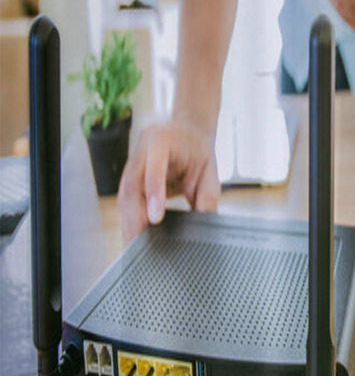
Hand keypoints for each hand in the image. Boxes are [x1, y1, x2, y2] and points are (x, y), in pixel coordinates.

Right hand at [117, 119, 219, 241]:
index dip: (153, 194)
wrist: (186, 131)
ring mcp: (131, 162)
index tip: (155, 218)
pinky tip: (134, 234)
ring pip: (124, 195)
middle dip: (134, 216)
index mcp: (161, 140)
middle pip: (132, 186)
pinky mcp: (129, 175)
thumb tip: (205, 221)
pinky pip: (126, 199)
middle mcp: (140, 150)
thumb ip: (207, 194)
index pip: (154, 169)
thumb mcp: (209, 169)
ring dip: (128, 221)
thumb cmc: (197, 148)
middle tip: (139, 242)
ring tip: (135, 244)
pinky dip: (129, 218)